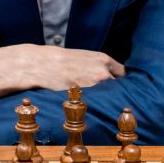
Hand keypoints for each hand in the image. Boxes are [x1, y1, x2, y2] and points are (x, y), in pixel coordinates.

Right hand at [0, 44, 125, 98]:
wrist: (40, 64)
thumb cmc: (60, 60)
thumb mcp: (82, 57)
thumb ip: (97, 65)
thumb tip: (108, 76)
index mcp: (103, 59)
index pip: (123, 73)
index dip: (120, 81)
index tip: (119, 87)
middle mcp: (103, 72)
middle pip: (118, 87)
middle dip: (114, 92)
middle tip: (109, 97)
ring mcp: (94, 86)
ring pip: (107, 96)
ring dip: (104, 100)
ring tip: (97, 103)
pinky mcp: (84, 97)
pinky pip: (94, 103)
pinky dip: (93, 105)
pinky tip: (86, 106)